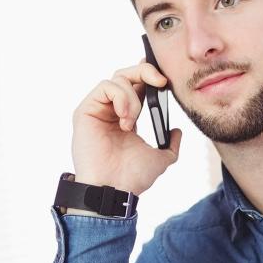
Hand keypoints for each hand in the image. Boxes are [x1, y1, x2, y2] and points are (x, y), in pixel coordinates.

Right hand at [72, 62, 181, 196]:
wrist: (113, 190)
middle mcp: (109, 111)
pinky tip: (124, 118)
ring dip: (133, 98)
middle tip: (160, 82)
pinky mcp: (85, 110)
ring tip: (132, 122)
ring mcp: (97, 110)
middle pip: (125, 75)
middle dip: (145, 72)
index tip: (162, 78)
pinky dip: (120, 97)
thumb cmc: (131, 178)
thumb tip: (177, 131)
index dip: (148, 75)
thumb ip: (171, 145)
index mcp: (125, 118)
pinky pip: (105, 86)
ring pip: (117, 79)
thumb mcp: (160, 159)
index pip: (136, 86)